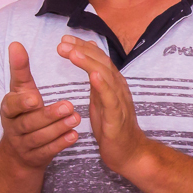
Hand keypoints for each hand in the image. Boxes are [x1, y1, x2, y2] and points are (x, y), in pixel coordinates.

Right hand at [0, 42, 79, 169]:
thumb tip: (15, 43)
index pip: (12, 106)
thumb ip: (19, 69)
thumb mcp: (19, 91)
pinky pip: (48, 152)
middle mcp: (13, 128)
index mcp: (8, 110)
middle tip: (68, 105)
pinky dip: (61, 144)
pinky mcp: (36, 158)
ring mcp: (24, 145)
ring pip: (40, 138)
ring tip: (76, 118)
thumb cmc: (23, 112)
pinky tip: (74, 136)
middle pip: (29, 123)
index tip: (36, 98)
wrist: (18, 152)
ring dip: (59, 128)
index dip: (23, 103)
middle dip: (49, 115)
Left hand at [58, 35, 150, 176]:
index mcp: (112, 83)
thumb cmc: (112, 126)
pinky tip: (93, 76)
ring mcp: (119, 101)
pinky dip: (102, 85)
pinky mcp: (117, 117)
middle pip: (101, 62)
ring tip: (73, 53)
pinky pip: (110, 98)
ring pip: (105, 76)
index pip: (98, 58)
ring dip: (89, 63)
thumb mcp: (100, 99)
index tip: (65, 39)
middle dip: (82, 50)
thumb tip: (87, 60)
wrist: (129, 153)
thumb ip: (95, 80)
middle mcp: (118, 87)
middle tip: (63, 42)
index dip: (82, 47)